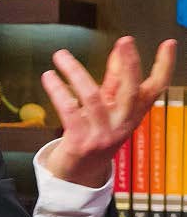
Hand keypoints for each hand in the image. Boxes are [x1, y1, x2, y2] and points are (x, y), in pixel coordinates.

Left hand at [41, 36, 175, 186]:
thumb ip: (114, 80)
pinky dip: (58, 91)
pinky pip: (68, 111)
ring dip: (75, 72)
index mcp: (133, 115)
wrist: (77, 175)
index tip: (168, 44)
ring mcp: (102, 135)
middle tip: (125, 42)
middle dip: (130, 65)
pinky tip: (49, 76)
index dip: (164, 67)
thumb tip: (120, 49)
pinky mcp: (80, 142)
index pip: (155, 89)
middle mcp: (121, 125)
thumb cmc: (93, 135)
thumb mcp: (109, 108)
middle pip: (131, 92)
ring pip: (92, 97)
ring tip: (61, 56)